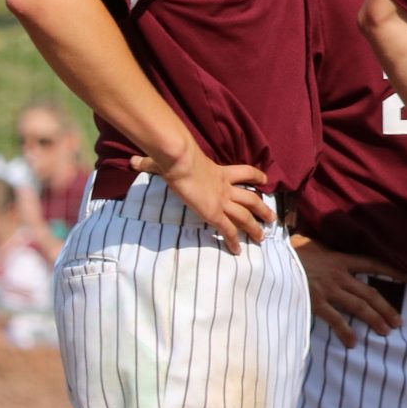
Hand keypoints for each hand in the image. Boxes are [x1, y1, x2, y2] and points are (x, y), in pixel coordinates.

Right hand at [128, 147, 275, 253]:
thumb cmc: (177, 157)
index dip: (257, 175)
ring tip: (263, 237)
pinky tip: (238, 251)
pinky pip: (229, 230)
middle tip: (272, 219)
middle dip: (263, 209)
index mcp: (220, 171)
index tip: (265, 180)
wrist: (181, 161)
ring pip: (246, 216)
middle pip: (252, 198)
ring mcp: (222, 201)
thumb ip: (156, 162)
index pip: (245, 172)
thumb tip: (134, 162)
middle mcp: (226, 187)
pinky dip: (234, 241)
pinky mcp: (215, 213)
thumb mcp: (172, 158)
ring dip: (256, 227)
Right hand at [293, 233, 404, 345]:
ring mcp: (329, 289)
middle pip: (370, 292)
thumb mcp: (313, 249)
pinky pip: (336, 319)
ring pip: (359, 306)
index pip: (373, 264)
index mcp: (340, 260)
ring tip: (386, 331)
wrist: (274, 262)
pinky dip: (346, 332)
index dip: (392, 271)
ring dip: (375, 319)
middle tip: (399, 322)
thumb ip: (326, 255)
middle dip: (386, 307)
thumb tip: (329, 256)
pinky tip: (353, 342)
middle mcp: (339, 275)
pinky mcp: (316, 302)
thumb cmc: (292, 256)